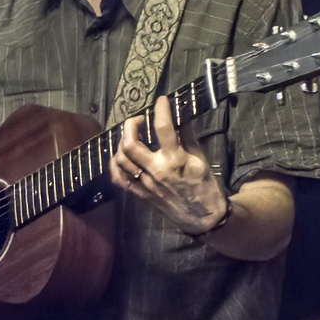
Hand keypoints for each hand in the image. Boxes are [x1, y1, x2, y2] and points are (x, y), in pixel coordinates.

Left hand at [110, 96, 228, 234]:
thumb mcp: (201, 159)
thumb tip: (180, 117)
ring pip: (121, 159)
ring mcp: (145, 184)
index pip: (163, 128)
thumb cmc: (205, 187)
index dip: (161, 110)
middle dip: (131, 125)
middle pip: (131, 144)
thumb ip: (187, 137)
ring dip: (122, 142)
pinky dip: (115, 164)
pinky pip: (119, 179)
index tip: (161, 101)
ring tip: (131, 135)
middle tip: (139, 119)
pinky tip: (120, 155)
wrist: (203, 218)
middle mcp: (156, 170)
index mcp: (175, 160)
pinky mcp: (140, 194)